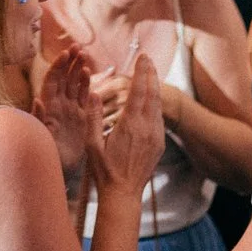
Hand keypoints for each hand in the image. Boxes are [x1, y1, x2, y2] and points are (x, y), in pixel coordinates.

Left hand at [33, 47, 99, 182]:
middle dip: (69, 62)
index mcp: (48, 106)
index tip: (65, 53)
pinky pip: (83, 97)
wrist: (58, 169)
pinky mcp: (81, 117)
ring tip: (84, 55)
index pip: (52, 81)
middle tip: (78, 47)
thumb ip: (38, 118)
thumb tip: (37, 100)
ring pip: (74, 84)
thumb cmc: (45, 153)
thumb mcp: (39, 136)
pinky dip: (85, 85)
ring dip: (78, 69)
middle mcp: (58, 105)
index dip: (58, 67)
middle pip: (64, 78)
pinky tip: (88, 74)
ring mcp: (70, 109)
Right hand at [96, 51, 165, 192]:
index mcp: (130, 125)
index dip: (141, 71)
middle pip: (152, 93)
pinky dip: (155, 103)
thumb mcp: (92, 144)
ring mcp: (155, 136)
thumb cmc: (103, 170)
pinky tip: (151, 98)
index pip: (138, 90)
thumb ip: (93, 116)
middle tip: (148, 58)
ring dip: (155, 87)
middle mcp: (146, 128)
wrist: (123, 194)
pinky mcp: (159, 143)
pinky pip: (159, 117)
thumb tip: (93, 92)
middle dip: (150, 73)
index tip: (142, 56)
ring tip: (150, 73)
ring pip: (157, 105)